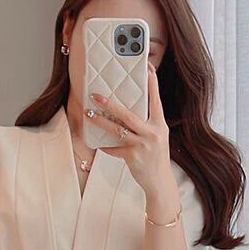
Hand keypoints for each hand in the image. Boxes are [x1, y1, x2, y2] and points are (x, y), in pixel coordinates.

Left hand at [85, 61, 171, 193]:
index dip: (152, 83)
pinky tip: (97, 143)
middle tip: (96, 95)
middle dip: (110, 104)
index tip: (147, 68)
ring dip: (101, 121)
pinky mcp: (133, 157)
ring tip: (89, 114)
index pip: (155, 100)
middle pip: (128, 114)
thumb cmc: (156, 157)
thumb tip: (128, 109)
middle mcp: (153, 133)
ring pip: (117, 130)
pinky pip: (114, 149)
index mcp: (159, 125)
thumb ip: (147, 123)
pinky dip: (105, 146)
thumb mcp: (157, 137)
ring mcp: (142, 145)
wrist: (160, 182)